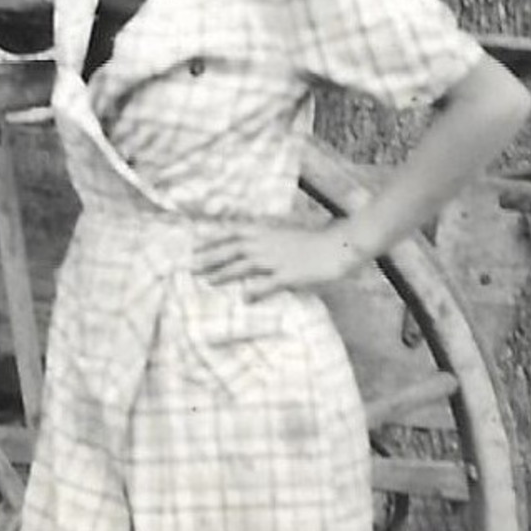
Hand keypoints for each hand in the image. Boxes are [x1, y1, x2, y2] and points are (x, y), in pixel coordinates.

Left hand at [191, 223, 366, 299]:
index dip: (212, 240)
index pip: (232, 233)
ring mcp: (278, 259)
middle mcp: (267, 243)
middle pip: (231, 249)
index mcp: (266, 232)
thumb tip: (253, 248)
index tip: (194, 246)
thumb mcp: (286, 236)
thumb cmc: (315, 241)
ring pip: (244, 265)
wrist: (340, 245)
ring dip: (224, 272)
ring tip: (208, 281)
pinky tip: (244, 299)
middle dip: (210, 257)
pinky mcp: (290, 274)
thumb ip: (269, 242)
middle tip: (191, 266)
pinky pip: (269, 284)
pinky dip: (255, 291)